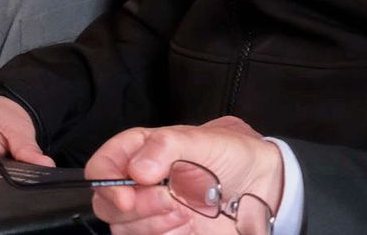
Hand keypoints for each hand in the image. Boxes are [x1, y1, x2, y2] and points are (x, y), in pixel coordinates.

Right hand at [86, 117, 283, 234]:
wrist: (262, 187)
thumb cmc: (235, 155)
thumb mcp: (207, 141)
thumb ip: (169, 146)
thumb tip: (137, 169)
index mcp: (146, 151)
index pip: (104, 163)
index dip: (105, 179)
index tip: (126, 195)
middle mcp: (142, 182)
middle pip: (107, 202)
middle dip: (133, 206)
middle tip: (167, 199)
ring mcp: (150, 209)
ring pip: (122, 226)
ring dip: (150, 222)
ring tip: (184, 209)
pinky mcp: (162, 230)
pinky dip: (160, 233)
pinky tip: (186, 223)